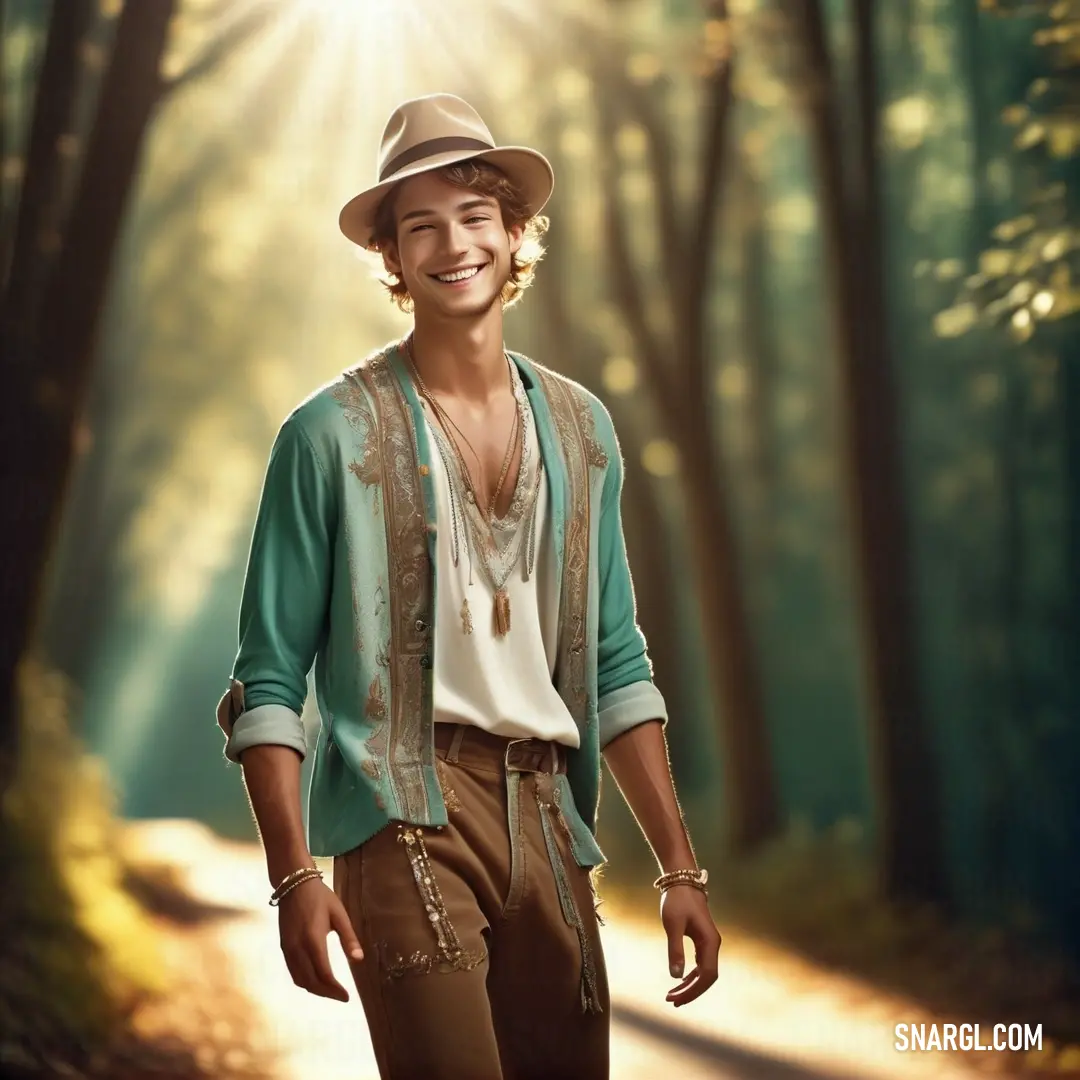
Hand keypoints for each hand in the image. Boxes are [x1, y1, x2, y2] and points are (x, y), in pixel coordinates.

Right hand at [278, 876, 363, 1000]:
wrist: (294, 883)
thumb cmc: (320, 896)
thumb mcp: (339, 914)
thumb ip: (349, 937)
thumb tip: (359, 959)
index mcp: (313, 940)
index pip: (324, 974)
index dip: (335, 989)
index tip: (347, 997)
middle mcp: (297, 948)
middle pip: (310, 982)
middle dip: (326, 993)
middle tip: (341, 997)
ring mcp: (288, 948)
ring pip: (299, 979)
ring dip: (315, 989)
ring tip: (330, 991)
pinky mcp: (283, 947)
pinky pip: (293, 971)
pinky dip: (304, 981)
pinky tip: (315, 980)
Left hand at [660, 885, 720, 1006]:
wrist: (682, 881)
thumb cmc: (677, 901)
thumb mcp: (673, 925)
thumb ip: (675, 950)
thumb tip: (675, 977)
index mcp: (710, 942)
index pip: (707, 976)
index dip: (693, 990)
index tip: (676, 998)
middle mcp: (713, 945)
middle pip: (707, 977)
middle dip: (691, 991)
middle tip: (671, 1001)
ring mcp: (709, 943)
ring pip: (704, 972)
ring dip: (690, 985)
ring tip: (673, 996)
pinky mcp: (702, 940)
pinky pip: (700, 964)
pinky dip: (690, 975)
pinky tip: (680, 981)